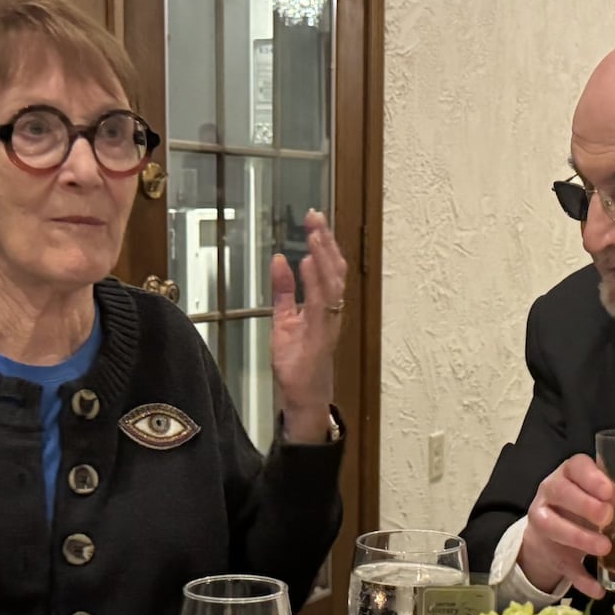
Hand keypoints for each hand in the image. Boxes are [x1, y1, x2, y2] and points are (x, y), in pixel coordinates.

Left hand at [271, 209, 346, 441]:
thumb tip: (279, 260)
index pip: (328, 268)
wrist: (303, 398)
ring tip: (315, 233)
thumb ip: (282, 291)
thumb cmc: (298, 363)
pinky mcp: (321, 336)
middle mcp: (331, 311)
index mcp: (323, 307)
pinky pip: (321, 304)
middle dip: (325, 242)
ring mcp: (328, 323)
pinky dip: (316, 282)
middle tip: (316, 217)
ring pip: (332, 283)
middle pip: (334, 270)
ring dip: (323, 256)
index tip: (314, 220)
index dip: (323, 243)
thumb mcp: (283, 320)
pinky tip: (309, 263)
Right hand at [519, 455, 614, 599]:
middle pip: (559, 492)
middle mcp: (551, 493)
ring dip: (578, 537)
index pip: (575, 466)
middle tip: (607, 517)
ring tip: (604, 548)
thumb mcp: (606, 497)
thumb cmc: (586, 505)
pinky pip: (562, 565)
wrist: (552, 534)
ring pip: (552, 525)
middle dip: (583, 504)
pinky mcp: (547, 552)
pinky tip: (598, 589)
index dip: (590, 476)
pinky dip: (580, 579)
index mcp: (570, 475)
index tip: (608, 490)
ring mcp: (544, 521)